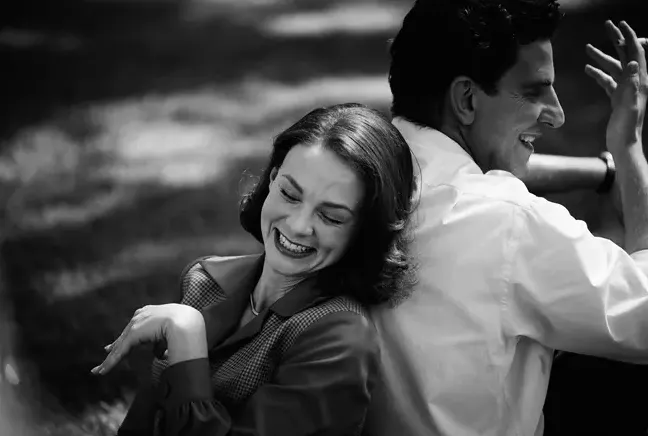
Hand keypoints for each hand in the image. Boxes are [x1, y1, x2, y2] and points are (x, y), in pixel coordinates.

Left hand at [91, 304, 205, 374]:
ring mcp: (135, 325)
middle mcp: (140, 316)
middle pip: (124, 335)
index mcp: (151, 313)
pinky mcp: (132, 335)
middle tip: (106, 352)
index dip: (127, 337)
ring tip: (99, 371)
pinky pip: (120, 352)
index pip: (135, 327)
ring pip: (120, 346)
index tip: (118, 344)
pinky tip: (103, 371)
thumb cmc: (185, 325)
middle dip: (115, 346)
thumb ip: (163, 342)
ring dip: (110, 360)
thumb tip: (160, 354)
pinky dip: (111, 363)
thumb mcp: (172, 333)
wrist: (185, 321)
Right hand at [585, 21, 646, 152]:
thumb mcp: (629, 105)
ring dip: (602, 57)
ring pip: (613, 67)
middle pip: (625, 56)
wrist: (623, 144)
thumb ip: (632, 84)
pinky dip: (597, 74)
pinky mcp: (616, 98)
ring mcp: (625, 90)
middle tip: (607, 26)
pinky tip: (587, 69)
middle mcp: (634, 82)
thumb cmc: (626, 127)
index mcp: (640, 81)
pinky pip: (607, 81)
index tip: (620, 25)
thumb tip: (633, 62)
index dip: (629, 38)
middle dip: (616, 40)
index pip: (636, 53)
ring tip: (588, 48)